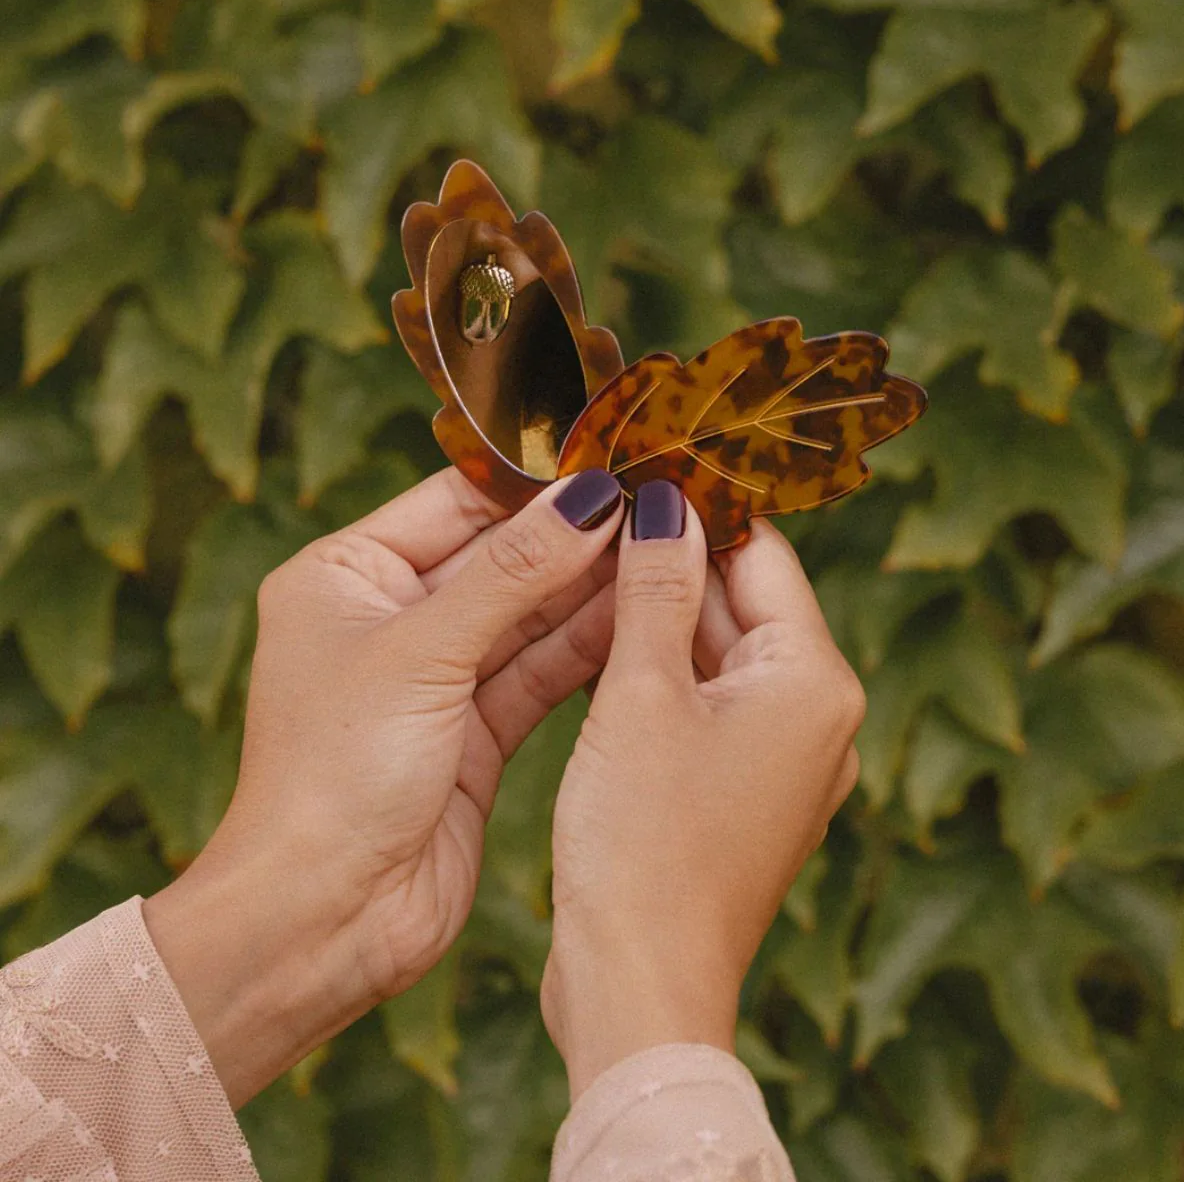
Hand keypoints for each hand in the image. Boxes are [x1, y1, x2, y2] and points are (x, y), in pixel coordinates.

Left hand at [144, 467, 624, 1105]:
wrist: (323, 919)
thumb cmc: (334, 775)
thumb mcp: (422, 653)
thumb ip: (512, 573)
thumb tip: (587, 498)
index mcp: (345, 577)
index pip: (451, 503)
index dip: (531, 484)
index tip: (610, 462)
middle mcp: (389, 622)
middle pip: (497, 559)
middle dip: (571, 537)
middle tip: (654, 504)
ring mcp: (435, 681)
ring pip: (526, 618)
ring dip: (589, 590)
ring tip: (662, 551)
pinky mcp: (474, 735)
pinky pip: (538, 675)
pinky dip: (584, 650)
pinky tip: (639, 616)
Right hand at [540, 481, 864, 1097]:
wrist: (640, 986)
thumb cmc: (642, 841)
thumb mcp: (641, 695)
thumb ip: (658, 588)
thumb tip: (667, 503)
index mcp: (815, 683)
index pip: (763, 558)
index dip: (700, 511)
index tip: (638, 473)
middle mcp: (818, 720)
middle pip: (743, 608)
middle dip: (673, 567)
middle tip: (597, 520)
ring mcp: (785, 764)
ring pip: (720, 660)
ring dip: (660, 623)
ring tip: (588, 576)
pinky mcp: (745, 797)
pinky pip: (708, 711)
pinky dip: (663, 681)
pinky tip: (603, 657)